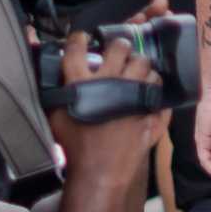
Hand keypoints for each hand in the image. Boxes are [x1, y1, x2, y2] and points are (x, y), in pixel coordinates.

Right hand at [49, 32, 167, 194]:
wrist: (99, 172)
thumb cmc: (74, 146)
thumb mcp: (54, 117)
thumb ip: (54, 92)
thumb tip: (51, 72)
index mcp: (81, 82)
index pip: (76, 48)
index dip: (78, 39)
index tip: (82, 39)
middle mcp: (110, 81)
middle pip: (120, 47)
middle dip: (119, 47)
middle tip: (118, 53)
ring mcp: (134, 93)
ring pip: (146, 64)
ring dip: (141, 67)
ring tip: (136, 75)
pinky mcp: (151, 107)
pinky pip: (160, 91)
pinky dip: (155, 91)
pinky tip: (148, 94)